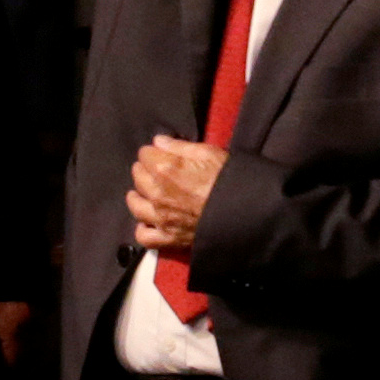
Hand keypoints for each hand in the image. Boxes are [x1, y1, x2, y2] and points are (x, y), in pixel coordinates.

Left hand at [127, 135, 225, 250]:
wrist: (244, 211)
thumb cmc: (228, 178)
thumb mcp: (208, 152)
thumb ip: (178, 146)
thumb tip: (157, 141)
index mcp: (165, 168)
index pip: (144, 154)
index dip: (153, 152)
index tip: (160, 153)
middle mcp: (157, 193)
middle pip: (137, 176)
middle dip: (145, 169)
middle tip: (156, 169)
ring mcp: (161, 218)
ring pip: (135, 205)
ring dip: (138, 196)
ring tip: (146, 192)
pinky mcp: (168, 238)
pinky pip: (144, 236)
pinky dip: (143, 229)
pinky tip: (149, 221)